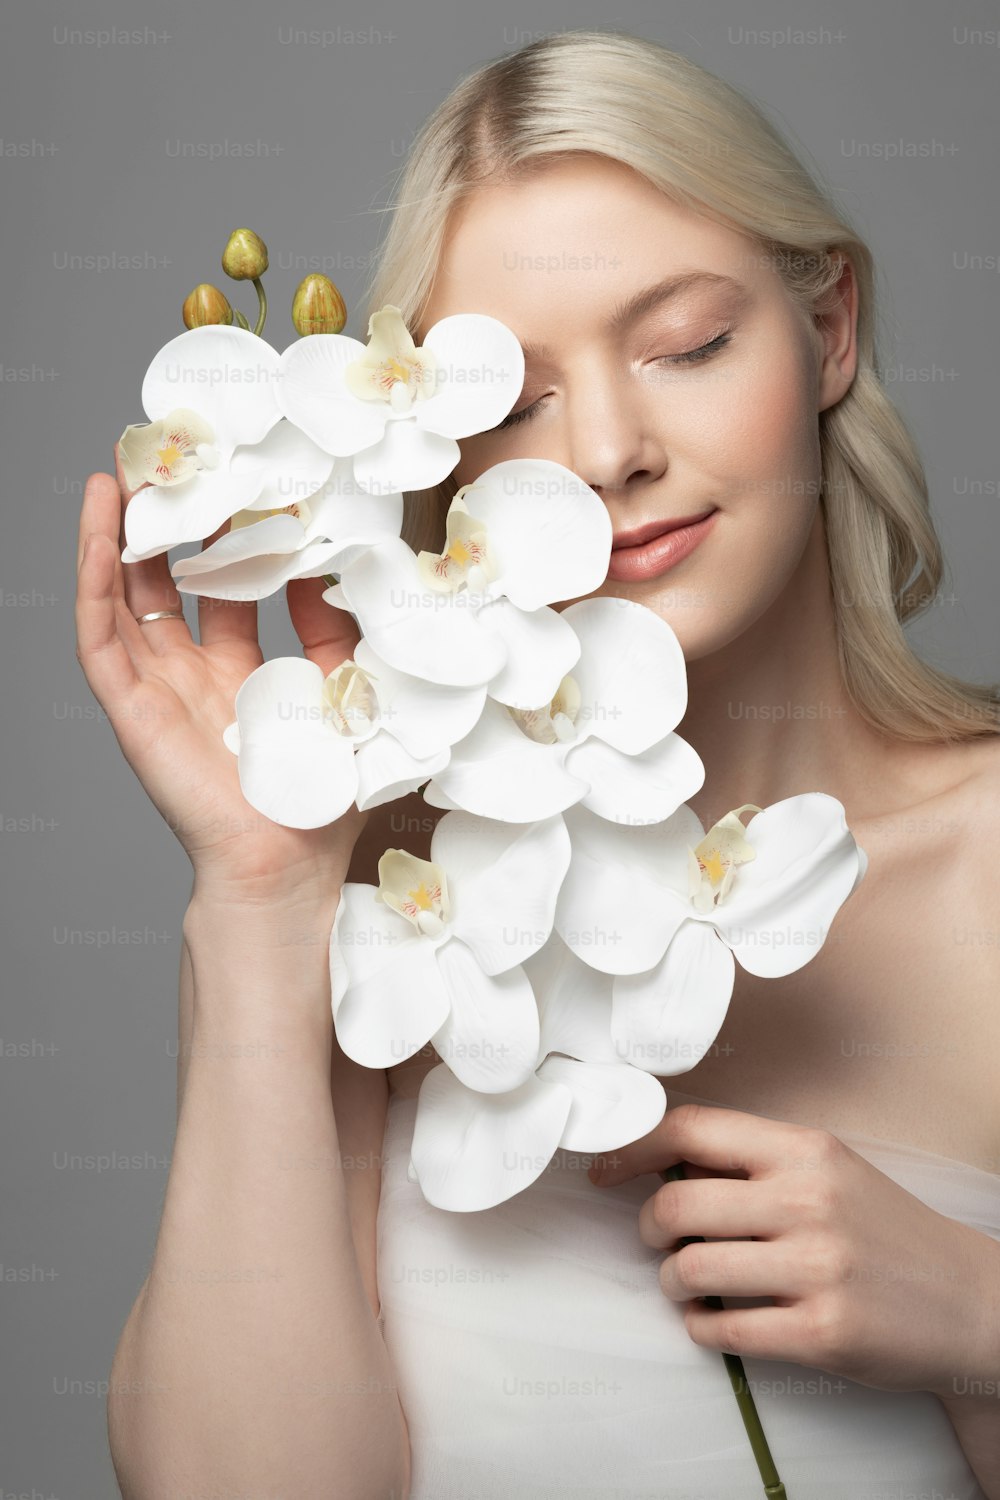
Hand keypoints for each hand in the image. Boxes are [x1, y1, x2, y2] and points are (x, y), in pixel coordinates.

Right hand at [74, 445, 366, 904]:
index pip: (223, 589)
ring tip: (118, 472)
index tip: (239, 483)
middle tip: (168, 459)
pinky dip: (94, 582)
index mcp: (237, 675)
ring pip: (121, 598)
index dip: (225, 538)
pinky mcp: (129, 709)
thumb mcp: (341, 694)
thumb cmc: (316, 799)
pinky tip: (98, 530)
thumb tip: (328, 565)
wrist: (286, 867)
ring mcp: (154, 690)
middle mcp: (189, 676)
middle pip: (163, 582)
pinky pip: (100, 637)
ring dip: (115, 536)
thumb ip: (333, 631)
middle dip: (161, 523)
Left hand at [588, 1101, 999, 1398]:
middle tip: (661, 1244)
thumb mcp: (829, 1172)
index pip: (690, 1130)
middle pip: (674, 1206)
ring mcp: (816, 1267)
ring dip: (673, 1284)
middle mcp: (807, 1200)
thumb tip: (663, 1163)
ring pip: (688, 1271)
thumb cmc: (885, 1231)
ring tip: (689, 1285)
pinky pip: (721, 1330)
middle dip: (650, 1230)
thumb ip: (754, 1163)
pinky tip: (714, 1322)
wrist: (971, 1302)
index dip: (631, 1150)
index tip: (604, 1172)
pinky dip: (701, 1329)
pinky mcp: (820, 1333)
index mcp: (804, 1149)